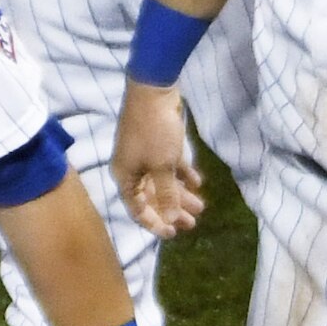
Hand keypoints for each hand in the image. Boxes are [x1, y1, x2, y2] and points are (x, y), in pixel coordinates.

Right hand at [112, 84, 204, 240]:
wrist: (153, 91)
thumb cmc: (154, 131)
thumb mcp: (162, 166)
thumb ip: (167, 193)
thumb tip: (171, 218)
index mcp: (126, 178)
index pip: (138, 209)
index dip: (155, 223)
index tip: (173, 234)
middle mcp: (134, 170)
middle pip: (153, 198)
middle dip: (172, 210)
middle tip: (193, 223)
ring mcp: (146, 157)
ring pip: (164, 182)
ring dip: (181, 195)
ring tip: (201, 206)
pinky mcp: (160, 144)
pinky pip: (171, 166)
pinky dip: (183, 175)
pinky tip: (197, 183)